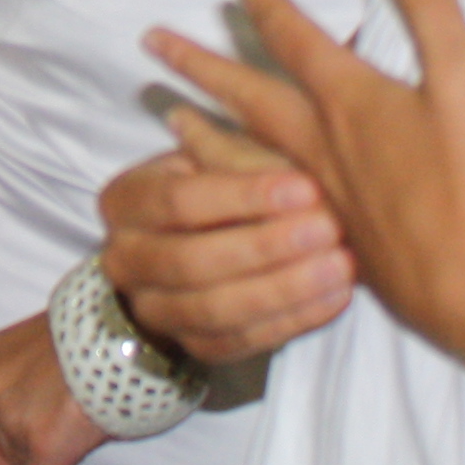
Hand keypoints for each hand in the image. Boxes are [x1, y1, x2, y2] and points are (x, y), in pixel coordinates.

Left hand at [0, 311, 100, 464]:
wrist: (124, 330)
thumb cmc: (85, 334)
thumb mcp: (25, 343)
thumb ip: (5, 376)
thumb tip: (9, 413)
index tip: (16, 445)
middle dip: (15, 457)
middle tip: (48, 450)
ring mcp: (10, 418)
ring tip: (68, 461)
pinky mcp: (42, 445)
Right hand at [95, 113, 354, 361]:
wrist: (207, 241)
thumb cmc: (219, 185)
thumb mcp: (217, 156)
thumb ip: (224, 149)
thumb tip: (208, 119)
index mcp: (124, 201)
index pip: (179, 201)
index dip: (242, 196)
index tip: (305, 186)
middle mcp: (125, 259)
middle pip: (191, 261)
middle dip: (265, 246)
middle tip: (329, 228)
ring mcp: (154, 309)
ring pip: (214, 309)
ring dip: (283, 288)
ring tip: (339, 266)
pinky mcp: (192, 345)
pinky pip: (238, 342)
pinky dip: (290, 321)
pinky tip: (332, 296)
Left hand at [140, 0, 464, 388]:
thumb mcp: (460, 70)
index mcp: (345, 102)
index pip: (289, 31)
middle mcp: (320, 148)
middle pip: (247, 95)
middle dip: (200, 63)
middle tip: (151, 42)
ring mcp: (324, 199)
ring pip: (245, 156)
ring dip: (206, 130)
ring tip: (172, 121)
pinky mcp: (340, 243)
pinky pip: (267, 204)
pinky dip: (240, 190)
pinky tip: (241, 198)